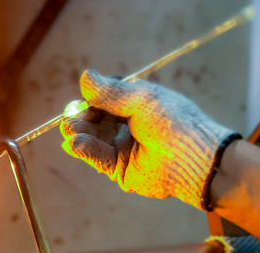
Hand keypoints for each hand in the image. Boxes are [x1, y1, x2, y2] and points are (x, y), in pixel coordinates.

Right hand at [60, 70, 238, 209]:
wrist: (190, 158)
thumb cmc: (172, 122)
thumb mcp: (141, 100)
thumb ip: (111, 92)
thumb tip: (85, 76)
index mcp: (137, 105)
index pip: (105, 99)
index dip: (92, 99)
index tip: (83, 98)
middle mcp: (128, 125)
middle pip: (95, 120)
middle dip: (80, 118)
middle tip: (69, 118)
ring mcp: (123, 148)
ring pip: (92, 139)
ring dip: (78, 134)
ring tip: (69, 130)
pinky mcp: (119, 170)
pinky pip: (97, 158)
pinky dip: (84, 150)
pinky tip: (74, 144)